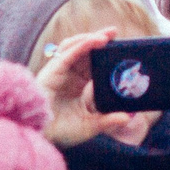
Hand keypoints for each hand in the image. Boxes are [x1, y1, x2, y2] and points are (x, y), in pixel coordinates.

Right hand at [34, 28, 145, 150]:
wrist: (43, 136)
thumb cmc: (63, 131)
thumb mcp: (91, 125)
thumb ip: (108, 120)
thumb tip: (127, 118)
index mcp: (80, 84)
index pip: (94, 63)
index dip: (106, 53)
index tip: (123, 49)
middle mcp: (70, 75)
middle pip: (85, 50)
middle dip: (100, 39)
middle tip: (115, 32)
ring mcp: (60, 72)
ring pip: (75, 47)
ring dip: (90, 38)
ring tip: (108, 35)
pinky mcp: (52, 71)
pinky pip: (68, 53)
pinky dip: (82, 45)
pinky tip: (95, 40)